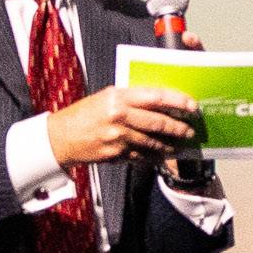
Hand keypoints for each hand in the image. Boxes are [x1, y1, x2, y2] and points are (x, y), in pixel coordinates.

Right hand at [45, 83, 200, 168]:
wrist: (60, 137)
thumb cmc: (85, 113)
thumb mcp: (107, 96)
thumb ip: (131, 97)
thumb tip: (160, 100)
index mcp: (119, 97)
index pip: (156, 96)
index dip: (178, 101)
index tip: (192, 105)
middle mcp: (119, 116)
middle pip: (158, 122)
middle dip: (178, 127)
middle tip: (190, 130)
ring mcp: (117, 137)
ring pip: (152, 142)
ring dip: (169, 144)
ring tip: (179, 144)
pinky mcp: (115, 154)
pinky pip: (141, 156)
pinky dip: (154, 156)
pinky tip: (162, 155)